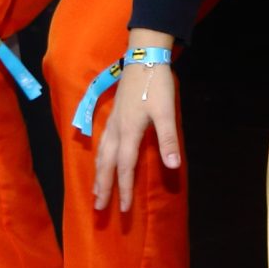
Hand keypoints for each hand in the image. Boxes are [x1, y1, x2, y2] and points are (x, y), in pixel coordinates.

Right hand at [93, 28, 181, 213]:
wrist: (144, 58)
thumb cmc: (156, 85)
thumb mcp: (166, 112)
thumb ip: (168, 139)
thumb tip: (172, 166)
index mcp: (129, 132)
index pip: (125, 167)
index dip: (124, 189)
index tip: (123, 209)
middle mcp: (117, 130)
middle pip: (107, 165)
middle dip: (103, 187)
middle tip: (98, 208)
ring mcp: (113, 123)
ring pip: (101, 154)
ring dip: (98, 174)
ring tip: (96, 191)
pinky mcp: (114, 116)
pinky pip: (102, 144)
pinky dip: (100, 158)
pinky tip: (101, 160)